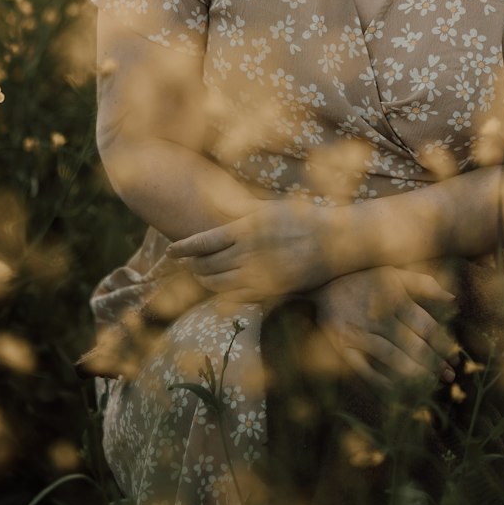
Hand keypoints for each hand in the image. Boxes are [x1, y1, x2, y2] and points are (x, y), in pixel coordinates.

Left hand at [165, 199, 331, 299]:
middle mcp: (247, 252)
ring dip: (205, 280)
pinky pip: (236, 297)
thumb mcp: (268, 209)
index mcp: (245, 229)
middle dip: (193, 265)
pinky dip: (223, 294)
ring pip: (218, 283)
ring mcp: (257, 274)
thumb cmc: (302, 219)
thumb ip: (241, 213)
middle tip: (187, 264)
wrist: (333, 242)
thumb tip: (216, 207)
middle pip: (207, 264)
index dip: (184, 248)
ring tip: (201, 275)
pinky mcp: (268, 291)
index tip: (171, 252)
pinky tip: (221, 291)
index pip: (204, 242)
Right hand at [313, 266, 458, 392]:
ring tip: (430, 383)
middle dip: (434, 363)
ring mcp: (359, 333)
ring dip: (415, 375)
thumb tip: (453, 300)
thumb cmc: (363, 278)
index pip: (426, 326)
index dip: (443, 344)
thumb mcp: (393, 273)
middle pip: (413, 345)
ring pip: (393, 360)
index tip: (454, 356)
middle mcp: (377, 316)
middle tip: (449, 376)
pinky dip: (384, 384)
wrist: (320, 282)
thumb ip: (423, 284)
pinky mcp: (343, 348)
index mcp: (393, 297)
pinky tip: (400, 391)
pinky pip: (366, 371)